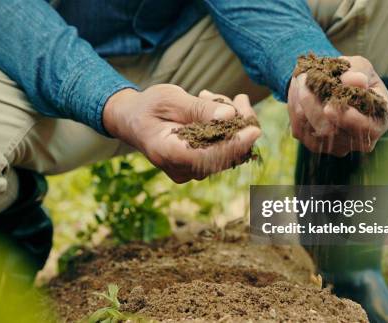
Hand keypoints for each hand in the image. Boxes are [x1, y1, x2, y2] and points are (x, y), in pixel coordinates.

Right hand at [103, 84, 260, 182]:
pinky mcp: (199, 166)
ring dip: (232, 124)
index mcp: (167, 153)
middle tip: (240, 98)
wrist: (132, 119)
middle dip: (239, 126)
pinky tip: (213, 107)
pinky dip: (226, 129)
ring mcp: (190, 171)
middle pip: (223, 156)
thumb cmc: (148, 106)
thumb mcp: (169, 99)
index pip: (208, 156)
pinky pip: (223, 151)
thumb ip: (197, 109)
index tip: (254, 129)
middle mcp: (181, 169)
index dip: (234, 145)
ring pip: (228, 153)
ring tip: (212, 97)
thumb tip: (229, 115)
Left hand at [288, 56, 387, 156]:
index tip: (330, 107)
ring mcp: (336, 146)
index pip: (370, 129)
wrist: (333, 84)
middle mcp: (360, 139)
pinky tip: (298, 89)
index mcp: (380, 120)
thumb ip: (359, 71)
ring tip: (301, 78)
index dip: (351, 120)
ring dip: (301, 101)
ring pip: (312, 130)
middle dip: (314, 104)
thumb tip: (356, 80)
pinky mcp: (315, 144)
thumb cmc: (354, 75)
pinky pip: (300, 129)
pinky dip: (295, 106)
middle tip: (304, 79)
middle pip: (333, 131)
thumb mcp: (361, 66)